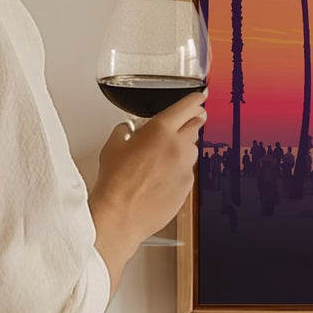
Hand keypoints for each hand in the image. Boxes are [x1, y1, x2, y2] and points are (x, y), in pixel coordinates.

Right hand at [89, 90, 206, 291]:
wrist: (121, 215)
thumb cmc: (115, 182)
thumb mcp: (112, 147)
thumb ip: (124, 132)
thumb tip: (127, 130)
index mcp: (160, 130)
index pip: (186, 107)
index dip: (195, 100)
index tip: (200, 97)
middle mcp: (178, 146)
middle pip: (196, 125)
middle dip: (194, 120)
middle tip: (192, 119)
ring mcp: (185, 168)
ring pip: (192, 150)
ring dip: (184, 147)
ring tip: (166, 155)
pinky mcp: (187, 187)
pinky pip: (188, 172)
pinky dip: (180, 170)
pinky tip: (163, 177)